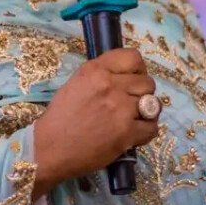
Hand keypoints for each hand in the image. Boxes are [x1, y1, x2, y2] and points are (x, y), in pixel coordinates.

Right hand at [30, 48, 160, 192]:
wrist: (52, 146)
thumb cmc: (61, 115)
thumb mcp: (77, 82)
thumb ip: (101, 76)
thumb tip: (123, 77)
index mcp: (96, 69)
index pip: (133, 57)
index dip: (137, 69)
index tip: (132, 78)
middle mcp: (111, 85)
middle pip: (147, 82)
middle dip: (142, 92)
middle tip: (132, 102)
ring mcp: (121, 109)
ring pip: (153, 104)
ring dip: (147, 111)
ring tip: (136, 117)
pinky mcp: (127, 134)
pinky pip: (152, 128)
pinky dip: (147, 130)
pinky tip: (136, 132)